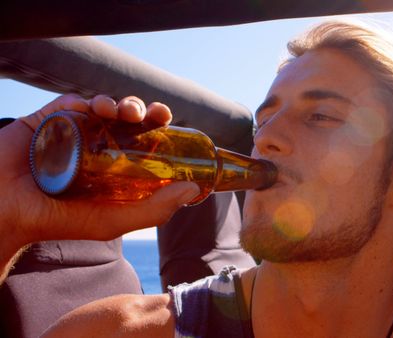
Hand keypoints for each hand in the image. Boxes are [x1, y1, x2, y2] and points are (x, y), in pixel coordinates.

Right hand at [0, 94, 200, 251]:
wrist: (5, 212)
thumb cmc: (58, 220)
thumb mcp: (112, 221)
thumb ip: (153, 210)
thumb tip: (193, 188)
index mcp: (114, 168)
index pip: (145, 143)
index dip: (161, 131)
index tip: (176, 126)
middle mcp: (97, 147)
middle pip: (130, 121)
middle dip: (148, 112)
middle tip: (158, 114)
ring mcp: (74, 133)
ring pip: (107, 108)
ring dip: (124, 104)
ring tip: (129, 113)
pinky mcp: (50, 121)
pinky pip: (74, 102)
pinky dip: (90, 100)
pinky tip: (99, 109)